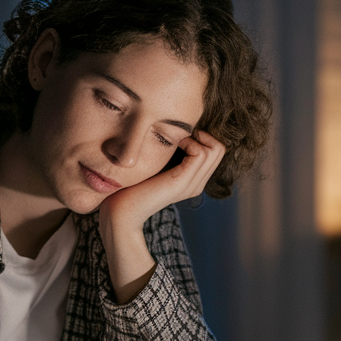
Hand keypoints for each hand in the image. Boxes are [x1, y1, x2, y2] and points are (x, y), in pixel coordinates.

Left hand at [97, 130, 225, 302]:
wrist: (120, 210)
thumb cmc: (132, 185)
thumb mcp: (156, 165)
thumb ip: (170, 153)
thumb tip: (178, 131)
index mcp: (193, 181)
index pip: (216, 151)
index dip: (202, 137)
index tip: (180, 137)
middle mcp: (197, 185)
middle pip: (219, 149)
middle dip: (202, 134)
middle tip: (179, 137)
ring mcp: (192, 185)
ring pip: (215, 149)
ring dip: (195, 137)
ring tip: (176, 141)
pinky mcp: (182, 182)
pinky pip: (201, 152)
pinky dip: (189, 142)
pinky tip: (173, 145)